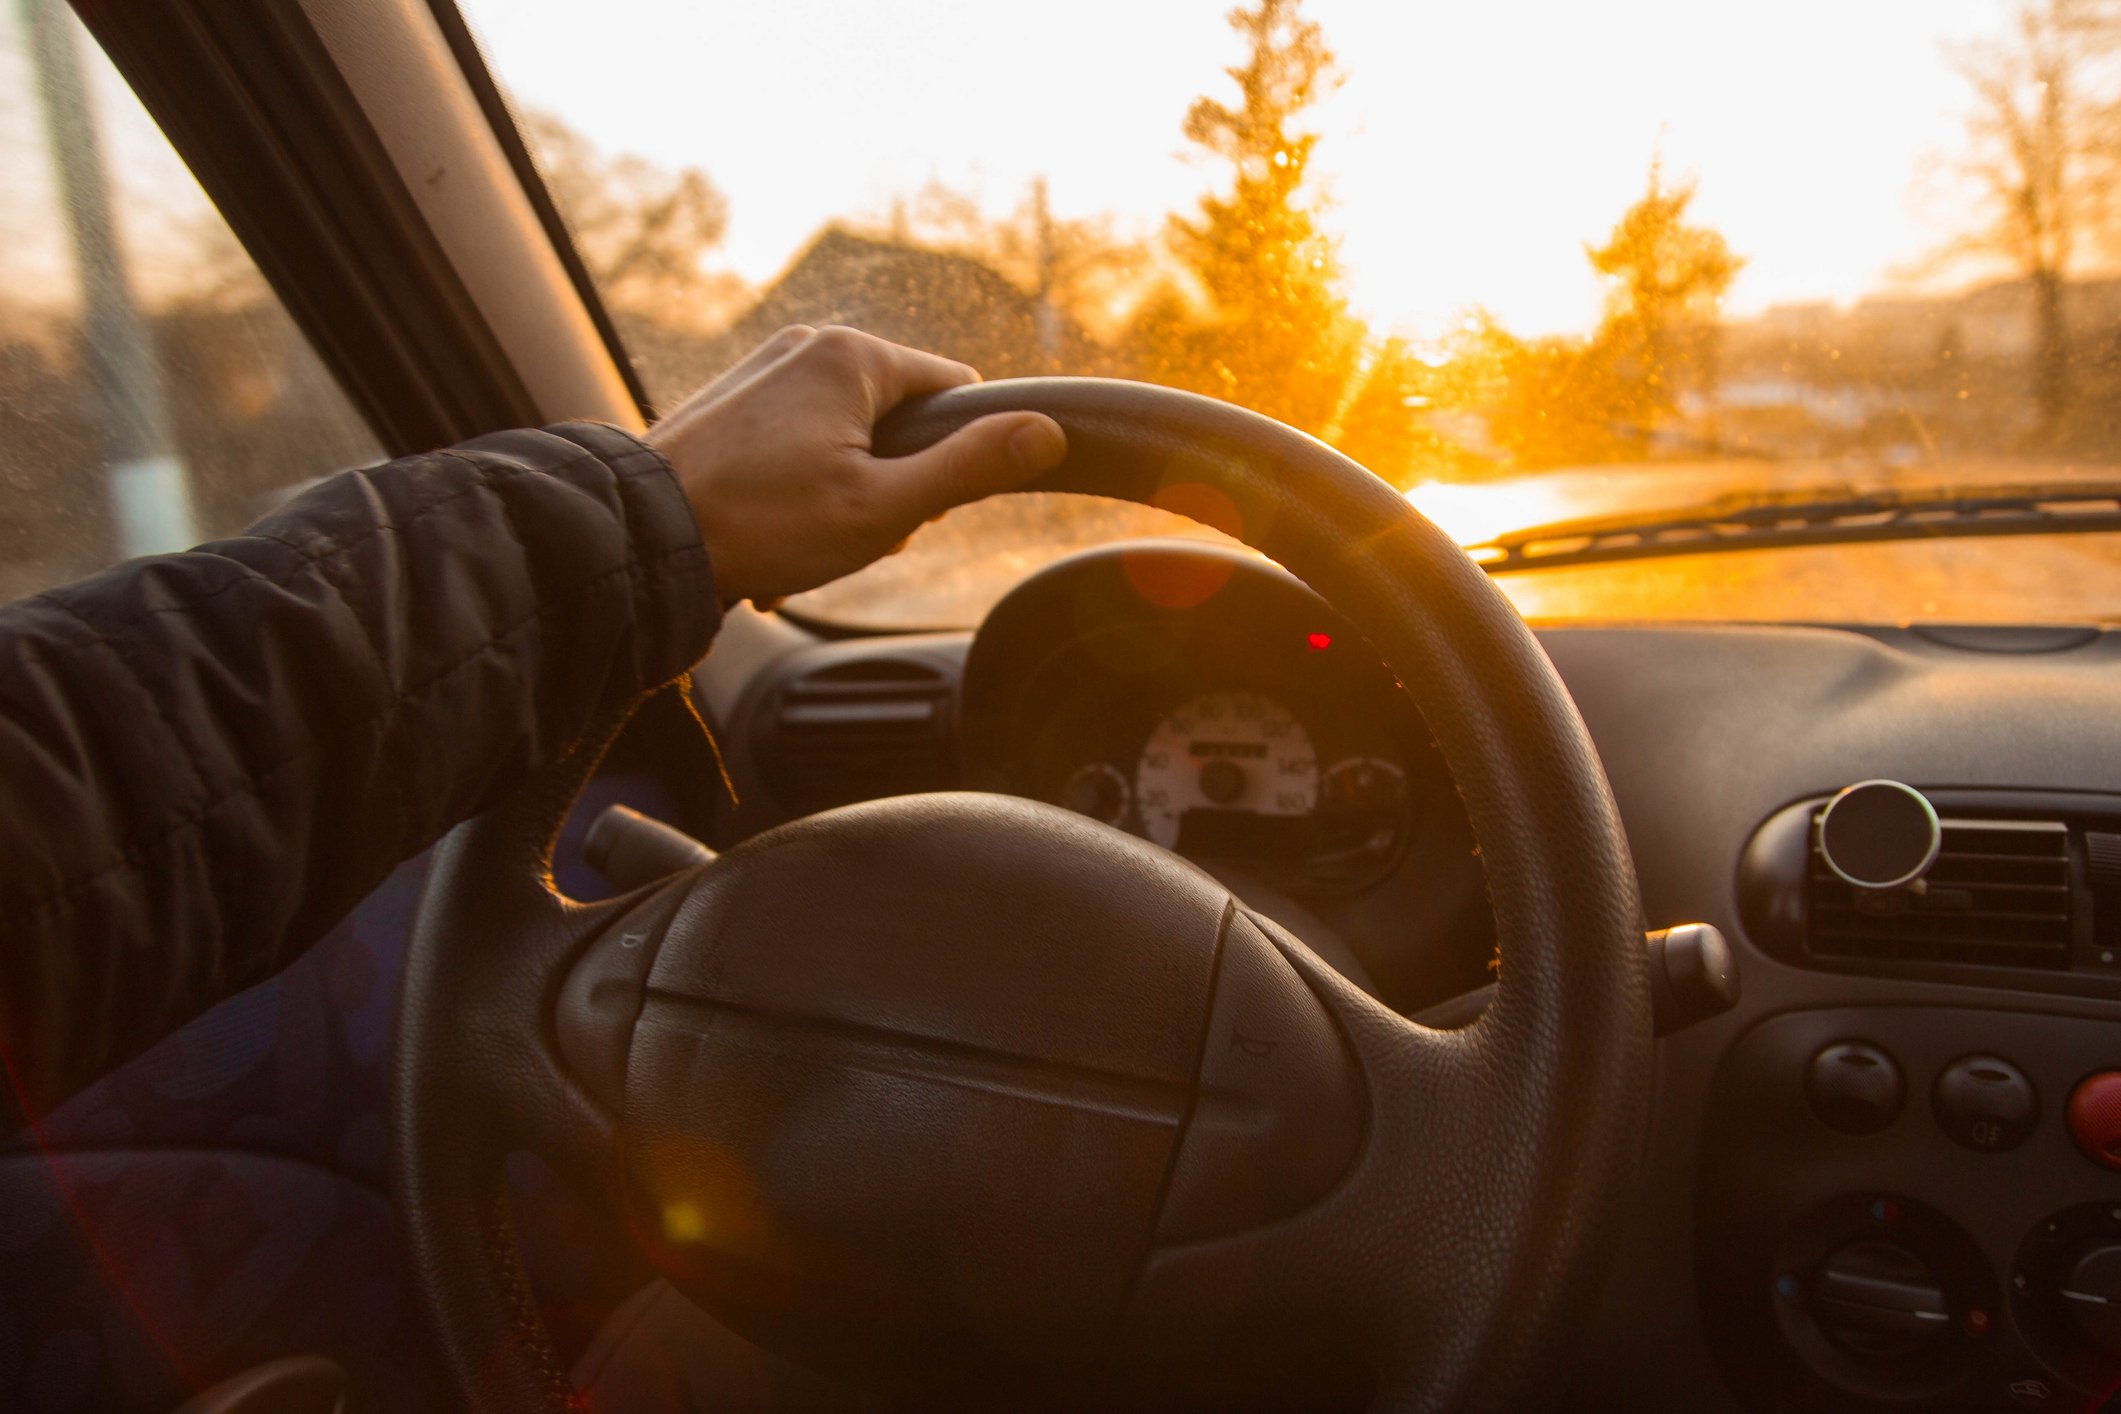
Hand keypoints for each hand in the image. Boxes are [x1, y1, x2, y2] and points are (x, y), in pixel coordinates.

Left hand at [647, 325, 1067, 607]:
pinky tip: (771, 528)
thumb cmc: (761, 524)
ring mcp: (766, 369)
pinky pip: (801, 439)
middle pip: (899, 416)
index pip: (954, 392)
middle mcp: (809, 344)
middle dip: (891, 481)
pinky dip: (800, 485)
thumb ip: (970, 466)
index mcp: (854, 356)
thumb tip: (1046, 433)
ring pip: (849, 433)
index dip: (952, 459)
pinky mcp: (735, 399)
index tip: (913, 508)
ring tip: (802, 537)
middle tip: (849, 532)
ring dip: (845, 491)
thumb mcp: (884, 507)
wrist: (642, 536)